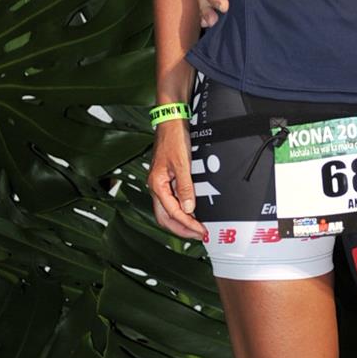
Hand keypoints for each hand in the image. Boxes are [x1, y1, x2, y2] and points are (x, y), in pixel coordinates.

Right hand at [148, 119, 205, 239]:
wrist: (171, 122)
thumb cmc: (173, 139)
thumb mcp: (183, 164)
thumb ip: (185, 188)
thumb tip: (188, 209)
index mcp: (157, 185)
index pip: (172, 213)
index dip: (187, 224)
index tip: (200, 230)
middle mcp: (156, 187)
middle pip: (165, 218)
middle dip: (181, 229)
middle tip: (198, 235)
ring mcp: (160, 185)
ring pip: (166, 212)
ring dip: (180, 222)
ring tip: (195, 228)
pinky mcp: (165, 181)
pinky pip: (170, 202)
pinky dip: (180, 212)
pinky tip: (191, 214)